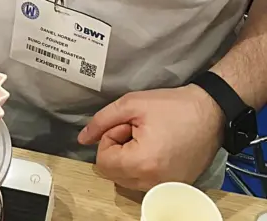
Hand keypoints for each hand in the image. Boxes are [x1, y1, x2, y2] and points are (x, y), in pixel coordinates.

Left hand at [78, 86, 224, 191]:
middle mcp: (152, 182)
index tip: (125, 125)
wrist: (210, 112)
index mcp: (141, 163)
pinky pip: (145, 182)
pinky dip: (143, 166)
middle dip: (118, 149)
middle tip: (136, 129)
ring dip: (129, 158)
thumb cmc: (173, 106)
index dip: (109, 139)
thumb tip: (83, 138)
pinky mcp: (174, 187)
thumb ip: (101, 121)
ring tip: (148, 137)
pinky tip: (157, 146)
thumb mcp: (131, 104)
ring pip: (127, 179)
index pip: (103, 162)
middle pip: (113, 173)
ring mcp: (165, 187)